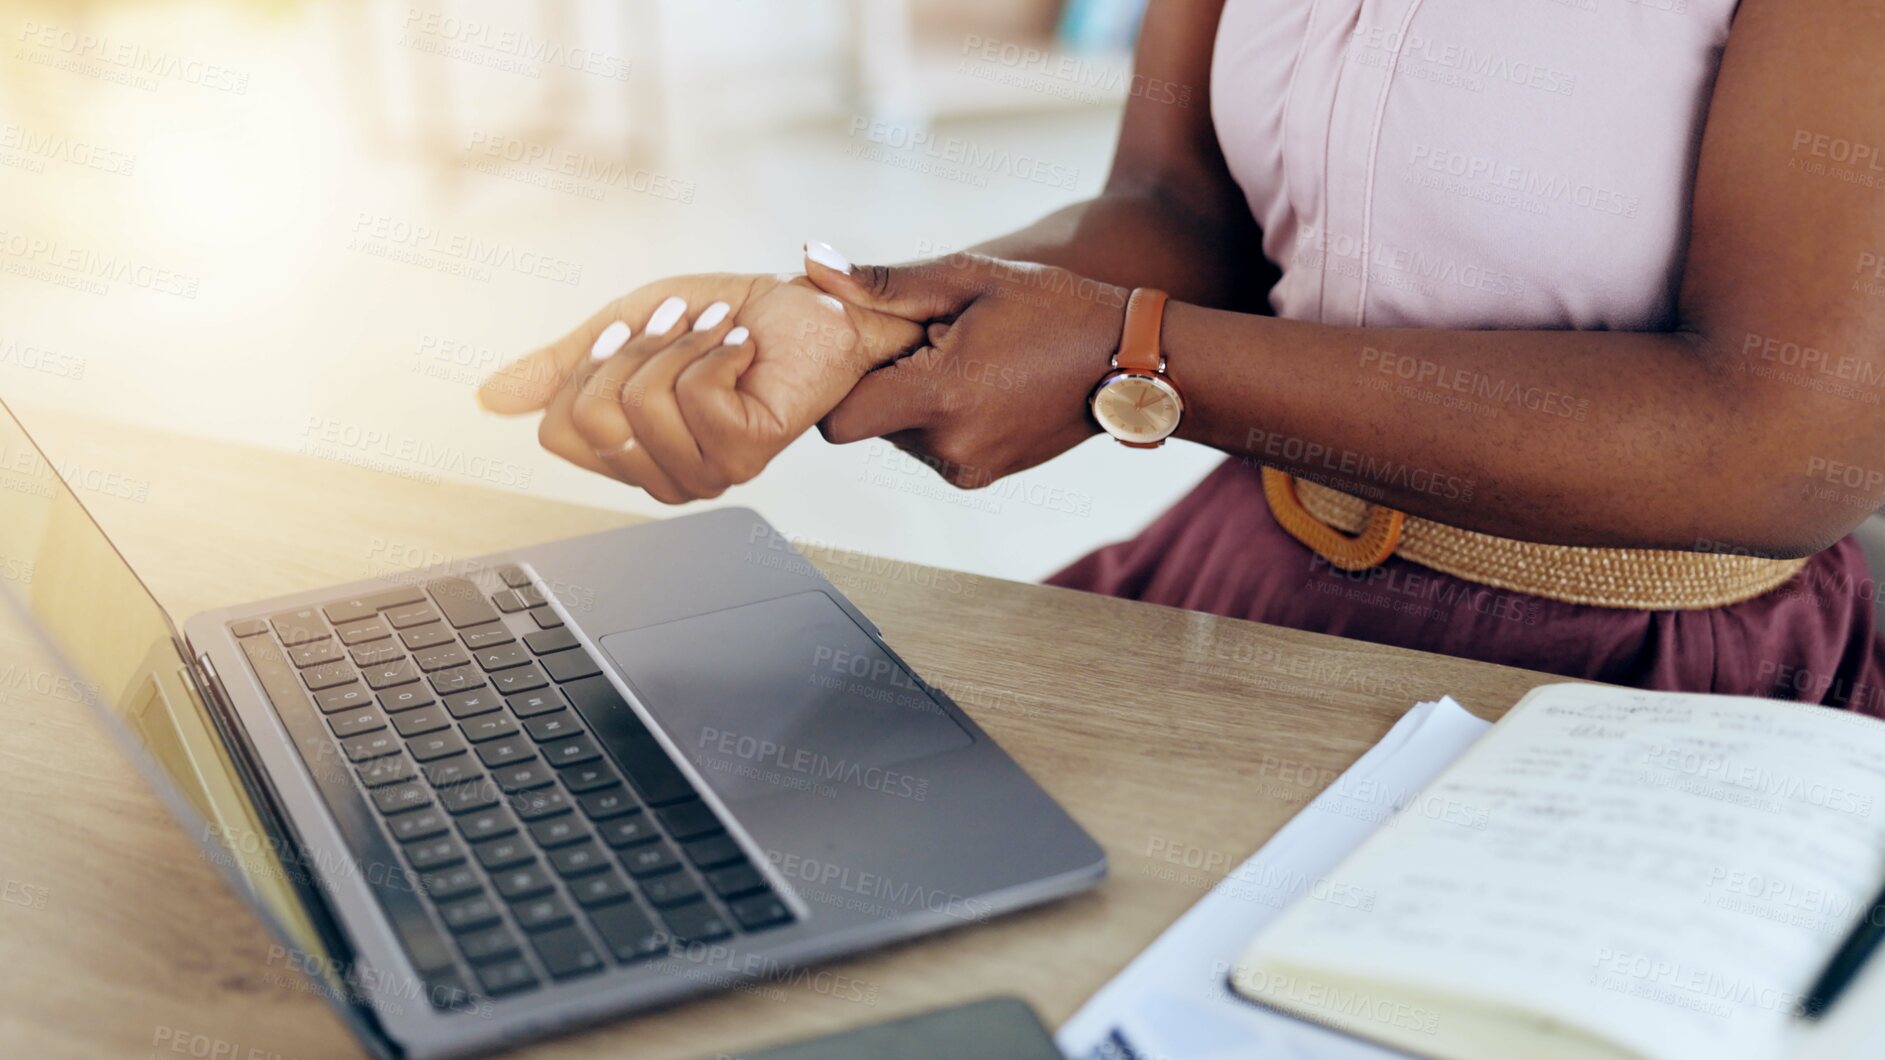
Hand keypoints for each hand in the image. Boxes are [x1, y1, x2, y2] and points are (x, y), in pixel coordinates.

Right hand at [477, 271, 922, 502]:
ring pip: (642, 403)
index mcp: (629, 455)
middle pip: (592, 416)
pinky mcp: (747, 452)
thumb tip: (488, 397)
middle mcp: (664, 476)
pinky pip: (695, 395)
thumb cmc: (720, 322)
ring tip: (718, 334)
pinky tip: (745, 349)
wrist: (804, 309)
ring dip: (681, 346)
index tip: (633, 331)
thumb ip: (557, 368)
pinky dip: (718, 350)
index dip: (587, 368)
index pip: (558, 431)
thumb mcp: (620, 331)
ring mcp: (706, 472)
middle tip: (681, 327)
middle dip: (634, 350)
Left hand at [803, 249, 1127, 486]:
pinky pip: (930, 444)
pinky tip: (983, 382)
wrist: (1129, 361)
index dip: (845, 378)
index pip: (838, 418)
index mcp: (939, 397)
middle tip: (938, 339)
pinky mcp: (979, 475)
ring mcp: (965, 467)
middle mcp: (947, 446)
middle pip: (869, 421)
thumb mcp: (969, 278)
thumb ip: (885, 281)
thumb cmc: (1053, 307)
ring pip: (898, 433)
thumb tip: (814, 262)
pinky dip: (939, 415)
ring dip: (914, 396)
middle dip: (886, 379)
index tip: (876, 343)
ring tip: (968, 359)